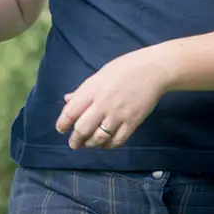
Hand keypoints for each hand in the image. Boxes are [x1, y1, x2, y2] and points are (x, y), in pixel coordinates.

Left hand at [55, 46, 173, 149]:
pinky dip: (108, 145)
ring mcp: (118, 115)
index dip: (63, 124)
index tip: (61, 130)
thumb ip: (83, 90)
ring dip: (90, 144)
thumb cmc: (123, 68)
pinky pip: (117, 140)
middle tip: (73, 143)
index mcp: (92, 90)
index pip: (71, 112)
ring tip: (87, 144)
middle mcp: (102, 104)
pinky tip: (105, 143)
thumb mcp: (99, 75)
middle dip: (75, 139)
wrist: (152, 71)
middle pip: (83, 129)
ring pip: (99, 138)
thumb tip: (67, 100)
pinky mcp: (132, 123)